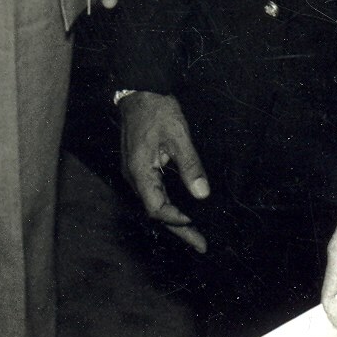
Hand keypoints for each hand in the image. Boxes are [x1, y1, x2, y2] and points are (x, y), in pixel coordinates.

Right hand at [119, 91, 208, 252]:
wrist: (139, 91)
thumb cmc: (156, 110)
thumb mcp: (178, 135)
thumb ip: (190, 165)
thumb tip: (202, 194)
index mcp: (140, 171)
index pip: (156, 207)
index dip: (176, 218)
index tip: (196, 223)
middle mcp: (134, 177)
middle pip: (156, 211)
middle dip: (179, 229)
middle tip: (201, 245)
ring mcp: (135, 173)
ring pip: (155, 203)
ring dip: (175, 219)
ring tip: (196, 234)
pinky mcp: (140, 167)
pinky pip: (154, 192)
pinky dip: (169, 204)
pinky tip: (182, 210)